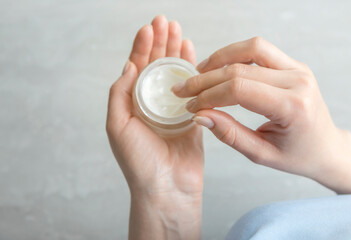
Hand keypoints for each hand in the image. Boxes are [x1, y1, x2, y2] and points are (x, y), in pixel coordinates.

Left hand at [106, 16, 202, 239]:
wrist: (166, 188)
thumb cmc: (139, 162)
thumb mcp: (118, 126)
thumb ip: (120, 94)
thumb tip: (129, 65)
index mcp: (133, 104)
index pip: (137, 68)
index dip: (142, 47)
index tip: (149, 28)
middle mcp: (152, 103)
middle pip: (156, 66)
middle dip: (160, 43)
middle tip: (166, 22)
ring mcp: (173, 108)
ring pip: (175, 73)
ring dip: (176, 52)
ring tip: (179, 32)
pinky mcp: (192, 115)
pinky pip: (193, 89)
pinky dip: (193, 71)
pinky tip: (192, 55)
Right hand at [173, 37, 350, 193]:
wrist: (326, 147)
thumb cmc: (298, 155)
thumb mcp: (262, 154)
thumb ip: (230, 134)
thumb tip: (200, 116)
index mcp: (293, 106)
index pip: (240, 89)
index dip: (208, 95)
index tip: (190, 106)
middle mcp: (298, 81)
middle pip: (240, 68)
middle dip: (206, 78)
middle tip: (183, 89)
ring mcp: (298, 68)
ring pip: (251, 48)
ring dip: (220, 58)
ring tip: (199, 74)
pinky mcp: (294, 64)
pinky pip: (260, 49)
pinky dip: (235, 55)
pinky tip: (219, 68)